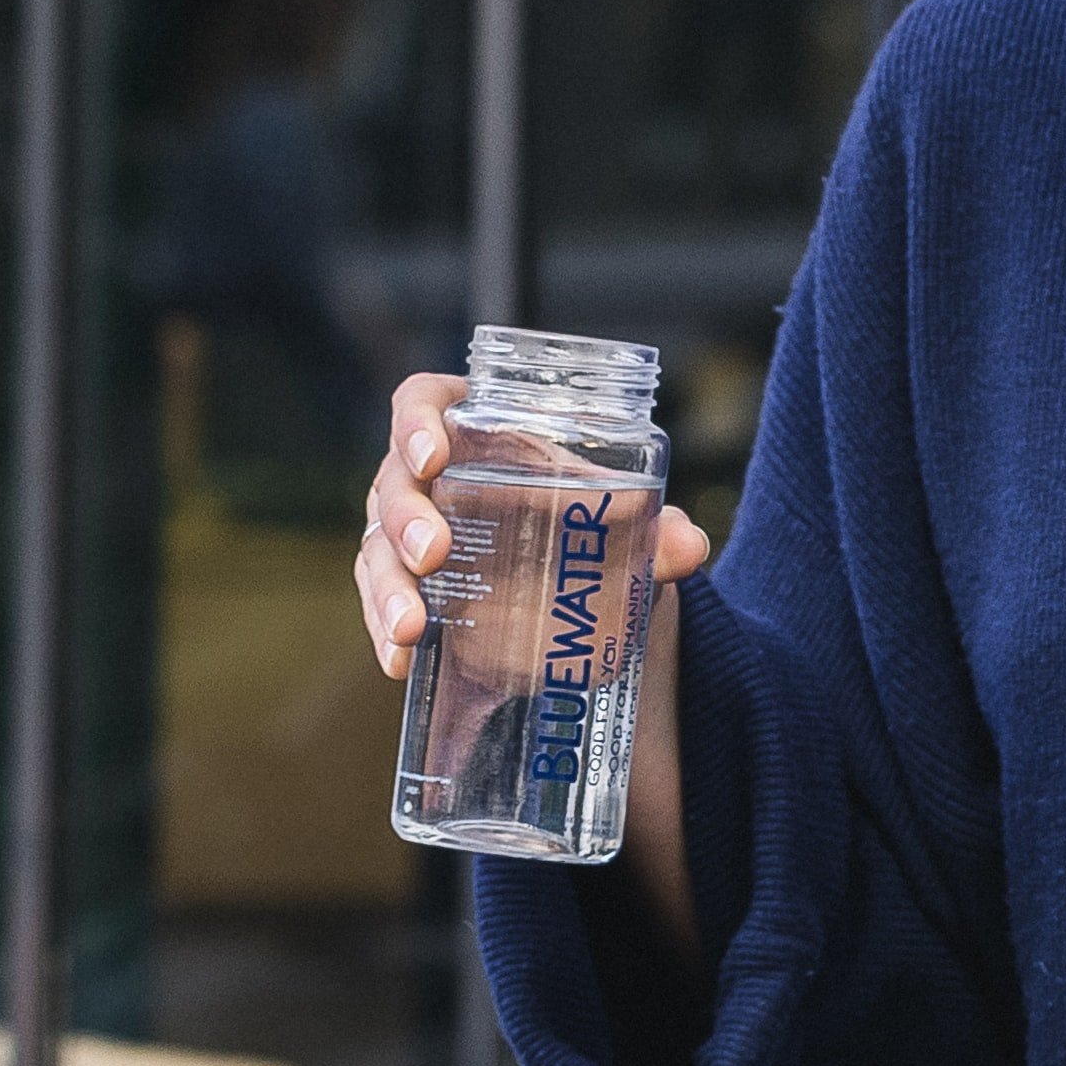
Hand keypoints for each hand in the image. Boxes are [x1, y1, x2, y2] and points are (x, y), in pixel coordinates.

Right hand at [360, 369, 716, 680]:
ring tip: (411, 630)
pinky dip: (386, 633)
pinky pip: (382, 605)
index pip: (425, 403)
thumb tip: (688, 544)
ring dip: (388, 589)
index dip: (417, 422)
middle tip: (433, 554)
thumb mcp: (623, 528)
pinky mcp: (410, 590)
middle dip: (405, 519)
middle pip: (395, 482)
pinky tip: (401, 663)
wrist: (584, 597)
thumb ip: (654, 534)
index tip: (434, 455)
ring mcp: (411, 536)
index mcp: (477, 431)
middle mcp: (431, 479)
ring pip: (377, 550)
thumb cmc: (590, 530)